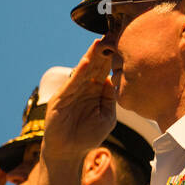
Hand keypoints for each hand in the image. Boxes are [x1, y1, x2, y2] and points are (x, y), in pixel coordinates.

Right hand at [41, 41, 116, 161]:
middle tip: (113, 33)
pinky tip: (86, 63)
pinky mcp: (61, 99)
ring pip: (83, 71)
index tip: (123, 42)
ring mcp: (71, 92)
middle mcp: (83, 87)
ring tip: (99, 42)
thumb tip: (114, 80)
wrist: (69, 152)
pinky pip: (72, 84)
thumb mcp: (107, 117)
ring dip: (91, 57)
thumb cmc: (88, 135)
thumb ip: (111, 99)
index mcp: (96, 90)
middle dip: (103, 50)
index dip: (113, 56)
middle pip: (95, 65)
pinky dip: (79, 73)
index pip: (105, 69)